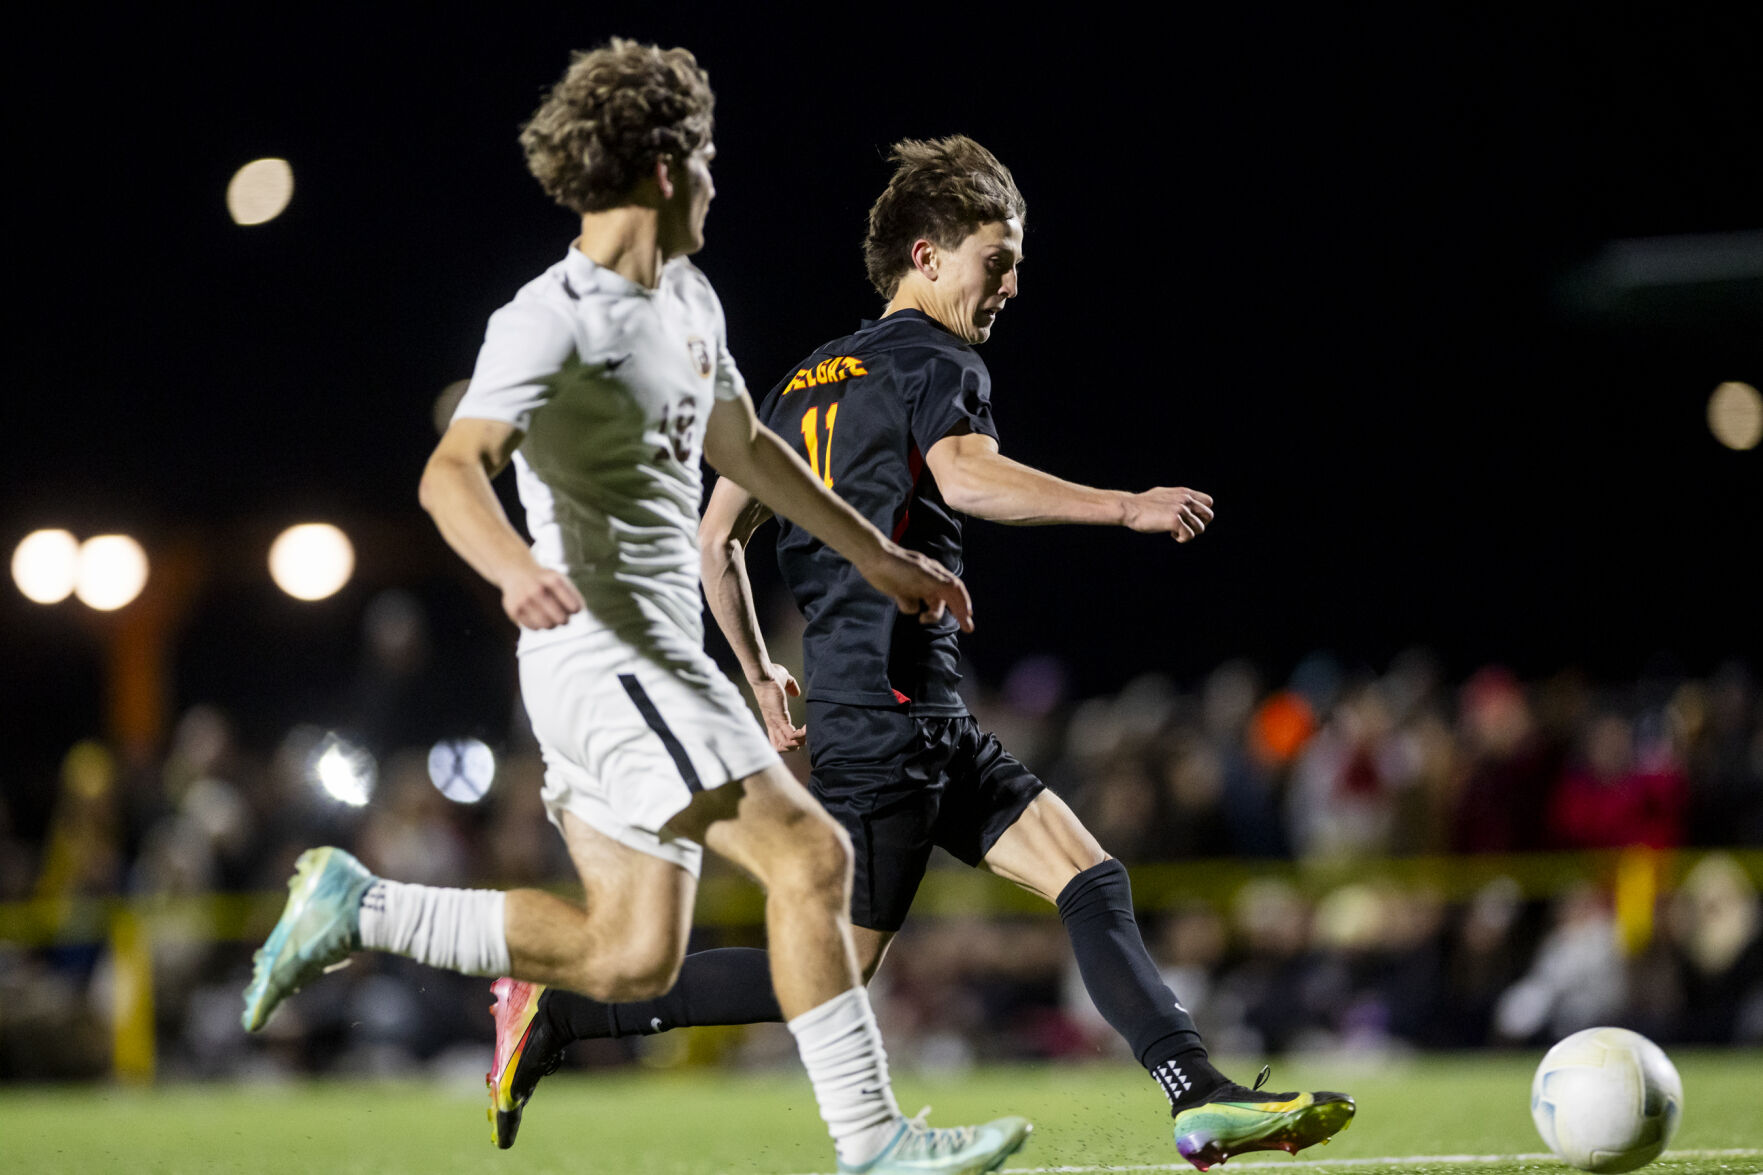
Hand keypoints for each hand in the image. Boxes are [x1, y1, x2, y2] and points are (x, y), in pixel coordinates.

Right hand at [499, 562, 584, 628]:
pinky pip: (534, 628)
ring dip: (553, 624)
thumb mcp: (560, 580)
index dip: (575, 610)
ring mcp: (524, 600)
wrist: (516, 571)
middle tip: (562, 618)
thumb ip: (574, 596)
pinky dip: (539, 625)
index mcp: (553, 580)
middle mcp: (537, 590)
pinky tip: (537, 615)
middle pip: (561, 619)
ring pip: (548, 626)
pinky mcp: (514, 610)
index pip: (574, 607)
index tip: (573, 609)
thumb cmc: (545, 580)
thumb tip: (579, 611)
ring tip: (551, 618)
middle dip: (564, 620)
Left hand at [750, 662, 806, 751]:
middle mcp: (773, 722)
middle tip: (804, 736)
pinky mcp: (779, 718)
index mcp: (773, 717)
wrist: (762, 673)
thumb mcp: (784, 681)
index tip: (801, 732)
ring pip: (786, 744)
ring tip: (806, 733)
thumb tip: (796, 692)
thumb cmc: (769, 675)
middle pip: (782, 746)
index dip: (790, 739)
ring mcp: (775, 721)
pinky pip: (791, 735)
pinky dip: (800, 735)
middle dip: (796, 745)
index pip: (778, 738)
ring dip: (799, 741)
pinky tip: (806, 728)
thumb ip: (791, 686)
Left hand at [857, 543, 974, 631]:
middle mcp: (930, 582)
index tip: (969, 618)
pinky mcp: (904, 593)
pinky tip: (900, 598)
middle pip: (947, 601)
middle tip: (967, 629)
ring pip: (930, 607)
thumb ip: (940, 582)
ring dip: (929, 614)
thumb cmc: (900, 565)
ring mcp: (917, 589)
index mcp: (937, 574)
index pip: (956, 590)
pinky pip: (911, 607)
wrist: (874, 560)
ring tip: (923, 619)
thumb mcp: (923, 574)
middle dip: (958, 613)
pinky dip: (908, 606)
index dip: (964, 603)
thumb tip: (956, 588)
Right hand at [1122, 487, 1214, 541]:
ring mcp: (1181, 510)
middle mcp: (1186, 499)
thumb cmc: (1143, 504)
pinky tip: (1172, 535)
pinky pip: (1189, 535)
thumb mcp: (1164, 495)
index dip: (1202, 513)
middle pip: (1208, 516)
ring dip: (1189, 533)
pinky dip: (1182, 539)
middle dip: (1199, 524)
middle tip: (1185, 527)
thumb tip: (1185, 505)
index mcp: (1185, 492)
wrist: (1129, 508)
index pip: (1209, 502)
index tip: (1189, 518)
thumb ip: (1177, 498)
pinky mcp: (1175, 521)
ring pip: (1200, 528)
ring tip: (1175, 531)